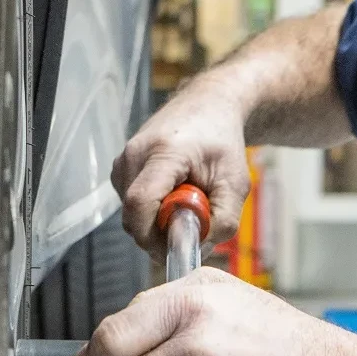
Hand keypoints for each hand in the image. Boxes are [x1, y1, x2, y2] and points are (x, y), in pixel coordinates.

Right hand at [111, 82, 250, 252]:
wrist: (208, 106)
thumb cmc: (222, 142)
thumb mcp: (236, 183)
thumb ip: (223, 220)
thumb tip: (199, 249)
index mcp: (162, 153)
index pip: (140, 204)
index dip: (154, 237)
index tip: (178, 248)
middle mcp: (134, 155)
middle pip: (133, 216)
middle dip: (160, 234)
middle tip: (193, 225)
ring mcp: (123, 161)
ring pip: (131, 215)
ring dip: (158, 222)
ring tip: (187, 201)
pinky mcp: (121, 168)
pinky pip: (131, 206)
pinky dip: (152, 211)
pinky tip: (174, 194)